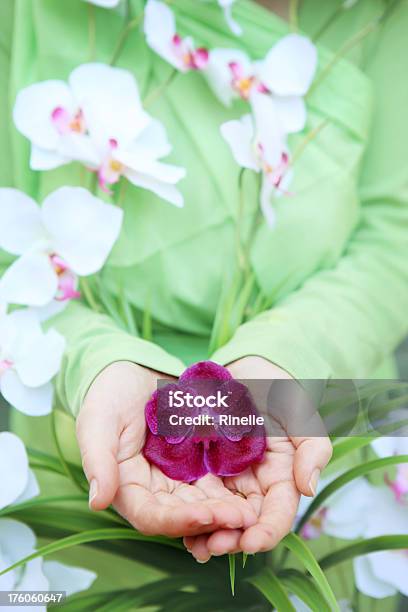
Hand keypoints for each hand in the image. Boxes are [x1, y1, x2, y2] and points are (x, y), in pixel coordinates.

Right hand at [76, 361, 257, 537]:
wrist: (133, 371)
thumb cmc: (109, 394)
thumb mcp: (98, 420)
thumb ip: (98, 459)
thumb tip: (98, 501)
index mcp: (126, 488)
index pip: (151, 516)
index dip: (178, 521)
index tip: (206, 515)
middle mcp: (154, 491)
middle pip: (183, 516)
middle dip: (212, 520)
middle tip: (244, 519)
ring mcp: (177, 479)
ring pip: (204, 504)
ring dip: (226, 512)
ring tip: (253, 513)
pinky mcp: (197, 465)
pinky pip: (216, 483)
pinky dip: (232, 491)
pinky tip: (254, 493)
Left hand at [183, 357, 331, 560]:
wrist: (246, 371)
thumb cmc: (279, 392)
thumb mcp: (301, 415)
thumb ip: (313, 448)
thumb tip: (309, 488)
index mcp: (280, 479)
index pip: (277, 514)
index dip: (266, 532)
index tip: (251, 542)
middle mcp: (253, 486)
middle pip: (244, 524)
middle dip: (231, 540)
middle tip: (211, 549)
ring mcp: (226, 480)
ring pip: (218, 517)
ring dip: (206, 535)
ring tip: (193, 545)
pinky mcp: (202, 470)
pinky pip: (196, 496)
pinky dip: (188, 513)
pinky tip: (176, 523)